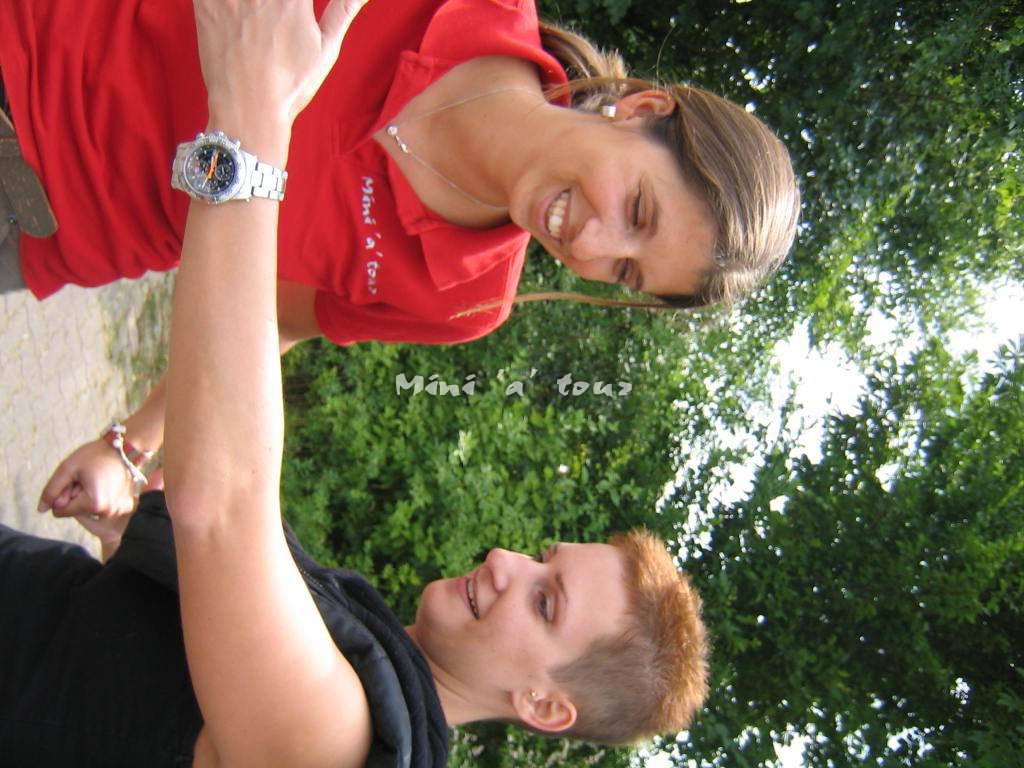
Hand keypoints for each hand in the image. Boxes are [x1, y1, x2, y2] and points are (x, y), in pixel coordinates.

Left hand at [38, 439, 139, 543]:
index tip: (76, 480)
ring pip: (87, 510)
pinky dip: (99, 497)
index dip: (63, 494)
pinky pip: (101, 508)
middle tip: (87, 478)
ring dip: (87, 496)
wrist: (125, 449)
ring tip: (97, 480)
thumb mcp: (67, 468)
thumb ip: (51, 490)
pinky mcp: (124, 507)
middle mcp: (107, 512)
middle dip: (76, 496)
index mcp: (93, 504)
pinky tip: (106, 483)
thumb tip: (41, 509)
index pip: (60, 511)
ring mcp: (117, 511)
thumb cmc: (96, 455)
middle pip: (74, 511)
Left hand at [193, 0, 364, 132]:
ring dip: (249, 3)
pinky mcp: (204, 4)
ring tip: (255, 19)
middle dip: (270, 6)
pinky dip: (218, 1)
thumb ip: (344, 9)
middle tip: (270, 25)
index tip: (294, 10)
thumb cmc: (291, 84)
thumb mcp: (326, 48)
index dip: (296, 2)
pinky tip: (233, 11)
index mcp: (293, 0)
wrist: (248, 110)